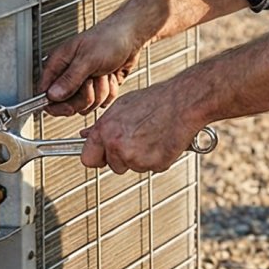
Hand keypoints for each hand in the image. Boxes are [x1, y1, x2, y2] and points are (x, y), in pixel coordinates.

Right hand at [39, 19, 142, 115]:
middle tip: (92, 81)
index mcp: (59, 63)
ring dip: (100, 92)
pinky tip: (110, 77)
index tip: (69, 105)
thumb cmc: (109, 38)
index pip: (46, 92)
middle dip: (85, 96)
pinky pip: (100, 103)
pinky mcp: (97, 88)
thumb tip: (52, 95)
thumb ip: (70, 79)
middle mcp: (69, 75)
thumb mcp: (88, 58)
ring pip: (86, 105)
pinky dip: (109, 92)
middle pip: (67, 103)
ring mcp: (83, 83)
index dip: (56, 103)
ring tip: (104, 74)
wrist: (131, 36)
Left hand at [81, 84, 207, 173]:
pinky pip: (152, 168)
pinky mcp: (155, 165)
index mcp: (105, 131)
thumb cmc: (155, 101)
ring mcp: (136, 158)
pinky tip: (162, 140)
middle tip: (137, 139)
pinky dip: (157, 158)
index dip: (97, 156)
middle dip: (122, 157)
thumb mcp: (121, 106)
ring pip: (133, 167)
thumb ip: (102, 125)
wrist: (183, 102)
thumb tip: (85, 135)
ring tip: (152, 135)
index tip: (103, 154)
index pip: (87, 159)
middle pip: (113, 166)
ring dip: (141, 157)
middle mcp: (117, 146)